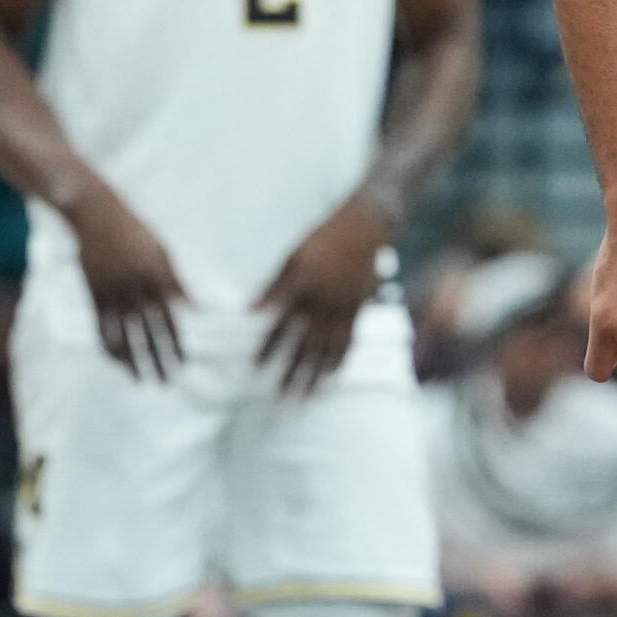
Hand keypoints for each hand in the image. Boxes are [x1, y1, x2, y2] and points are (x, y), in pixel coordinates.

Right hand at [68, 184, 186, 379]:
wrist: (97, 217)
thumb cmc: (137, 233)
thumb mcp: (163, 253)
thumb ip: (176, 283)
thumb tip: (195, 308)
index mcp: (157, 277)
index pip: (170, 318)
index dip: (177, 343)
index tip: (184, 363)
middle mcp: (135, 289)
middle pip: (149, 332)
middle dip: (158, 359)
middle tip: (166, 381)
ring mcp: (112, 293)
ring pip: (125, 336)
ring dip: (134, 361)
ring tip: (142, 380)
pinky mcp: (94, 296)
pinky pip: (102, 329)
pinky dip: (110, 348)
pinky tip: (118, 363)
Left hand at [255, 196, 388, 396]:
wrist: (366, 222)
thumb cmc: (324, 233)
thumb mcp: (293, 252)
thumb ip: (273, 283)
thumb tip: (250, 308)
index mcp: (303, 283)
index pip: (281, 323)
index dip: (269, 346)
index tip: (257, 367)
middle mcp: (324, 298)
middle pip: (305, 342)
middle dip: (293, 370)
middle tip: (281, 394)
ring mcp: (344, 303)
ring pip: (328, 345)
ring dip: (317, 372)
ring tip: (306, 395)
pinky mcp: (360, 305)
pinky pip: (350, 337)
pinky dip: (341, 357)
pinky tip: (332, 374)